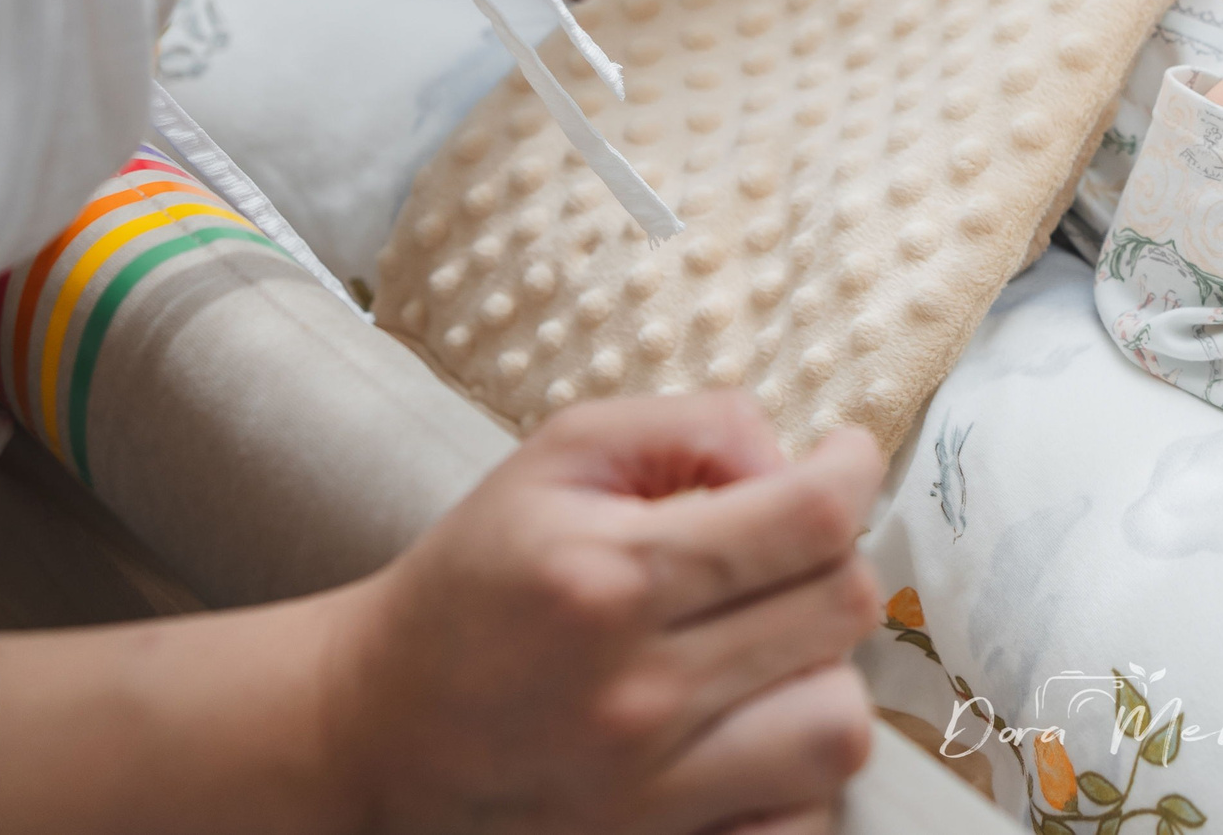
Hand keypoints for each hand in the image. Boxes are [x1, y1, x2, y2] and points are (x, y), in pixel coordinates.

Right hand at [323, 395, 882, 834]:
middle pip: (840, 612)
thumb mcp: (557, 458)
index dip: (854, 472)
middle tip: (789, 554)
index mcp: (610, 576)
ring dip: (824, 676)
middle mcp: (635, 693)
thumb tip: (793, 456)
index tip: (847, 460)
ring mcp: (645, 795)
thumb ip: (689, 427)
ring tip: (773, 651)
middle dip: (834, 561)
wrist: (368, 727)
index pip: (808, 519)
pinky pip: (799, 823)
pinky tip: (753, 734)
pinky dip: (798, 780)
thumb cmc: (475, 580)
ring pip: (839, 727)